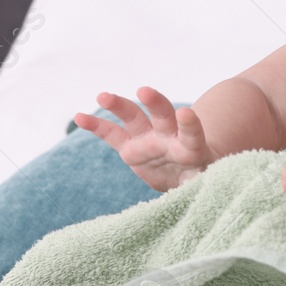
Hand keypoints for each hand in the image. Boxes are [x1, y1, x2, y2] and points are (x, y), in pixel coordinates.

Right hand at [74, 86, 216, 191]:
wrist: (187, 174)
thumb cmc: (201, 178)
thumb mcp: (206, 183)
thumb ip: (201, 184)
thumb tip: (202, 194)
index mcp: (191, 147)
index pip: (192, 133)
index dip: (189, 124)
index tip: (185, 113)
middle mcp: (169, 137)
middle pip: (163, 115)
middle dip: (155, 102)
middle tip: (145, 91)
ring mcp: (148, 139)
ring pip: (134, 117)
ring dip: (119, 105)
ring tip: (103, 96)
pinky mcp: (130, 149)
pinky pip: (111, 135)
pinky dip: (96, 125)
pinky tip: (79, 116)